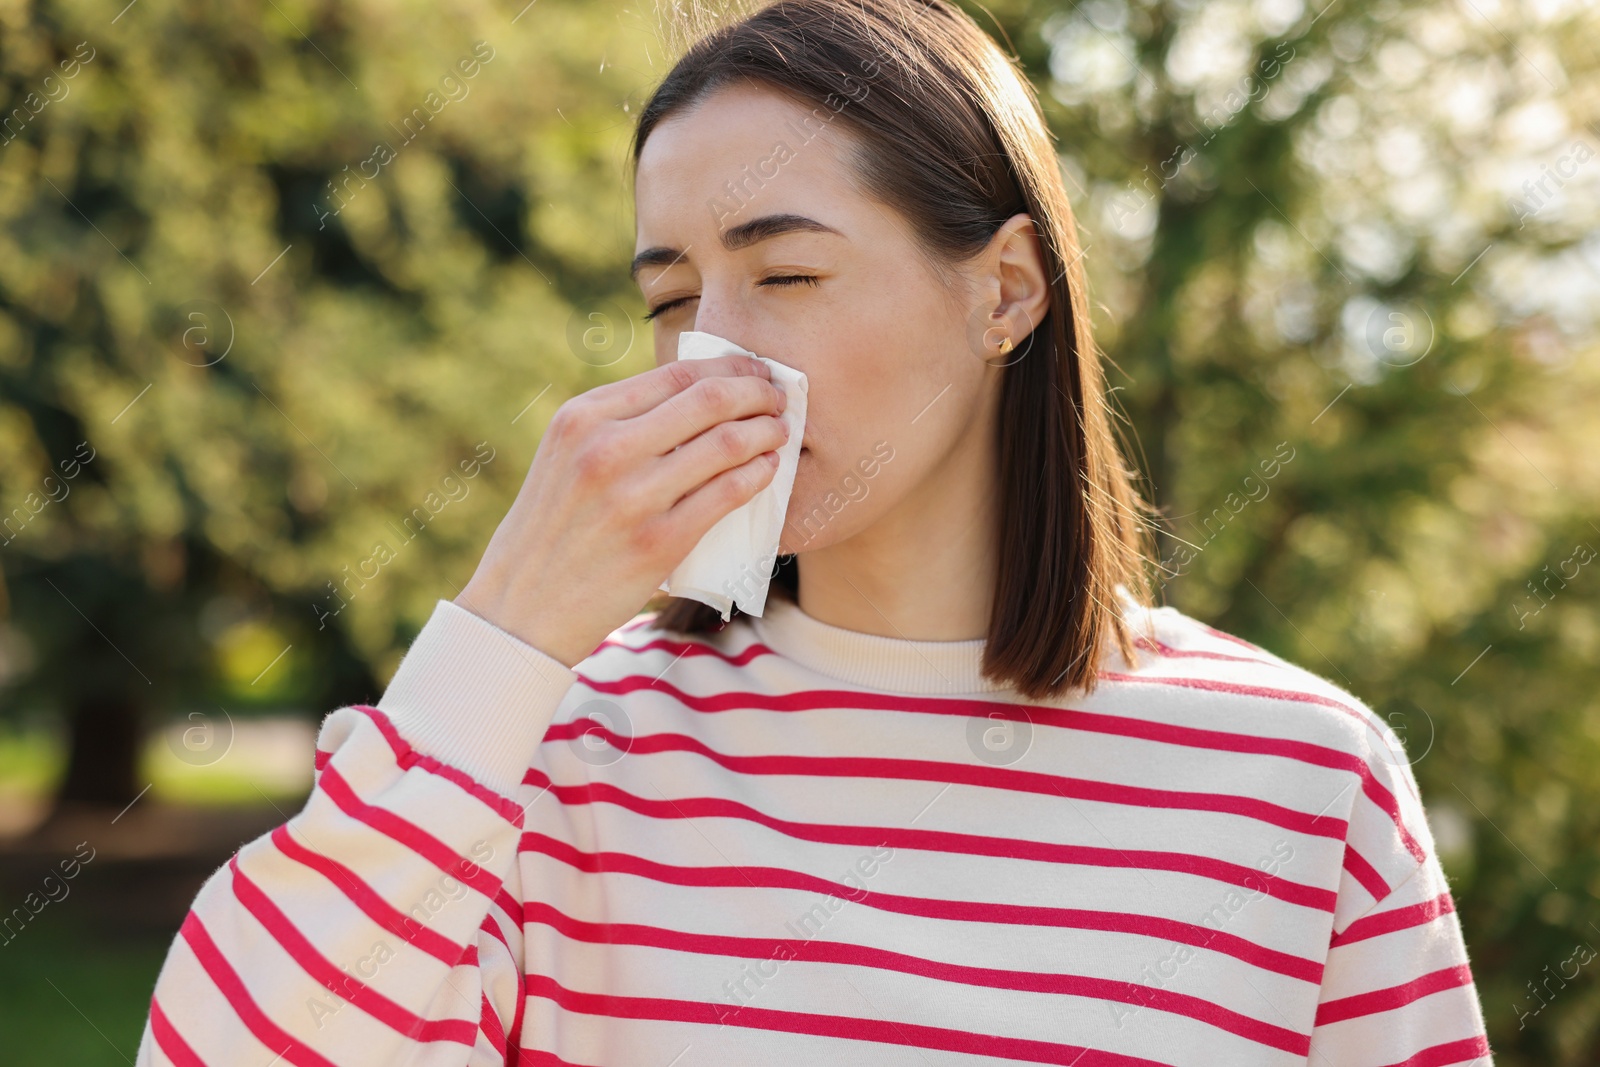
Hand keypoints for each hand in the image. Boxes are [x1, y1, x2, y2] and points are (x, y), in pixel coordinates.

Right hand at [456, 354, 790, 666]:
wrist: (522, 607)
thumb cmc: (552, 530)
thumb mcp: (565, 456)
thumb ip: (617, 424)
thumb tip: (693, 395)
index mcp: (582, 417)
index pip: (676, 374)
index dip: (729, 367)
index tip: (754, 371)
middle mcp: (606, 448)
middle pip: (709, 400)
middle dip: (757, 393)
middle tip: (780, 397)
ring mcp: (634, 495)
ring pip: (727, 443)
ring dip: (766, 432)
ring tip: (779, 432)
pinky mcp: (660, 540)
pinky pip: (728, 493)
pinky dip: (758, 474)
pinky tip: (769, 470)